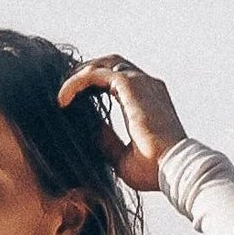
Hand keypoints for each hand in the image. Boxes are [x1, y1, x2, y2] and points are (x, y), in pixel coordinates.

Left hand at [57, 55, 185, 191]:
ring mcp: (141, 82)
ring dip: (79, 74)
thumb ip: (107, 141)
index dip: (95, 85)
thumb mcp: (122, 157)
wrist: (173, 168)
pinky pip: (96, 74)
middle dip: (86, 73)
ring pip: (103, 64)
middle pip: (111, 65)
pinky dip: (76, 82)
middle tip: (65, 92)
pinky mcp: (131, 85)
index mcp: (149, 100)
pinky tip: (63, 99)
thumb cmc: (155, 170)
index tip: (75, 101)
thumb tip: (91, 131)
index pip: (120, 80)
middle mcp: (147, 86)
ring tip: (61, 93)